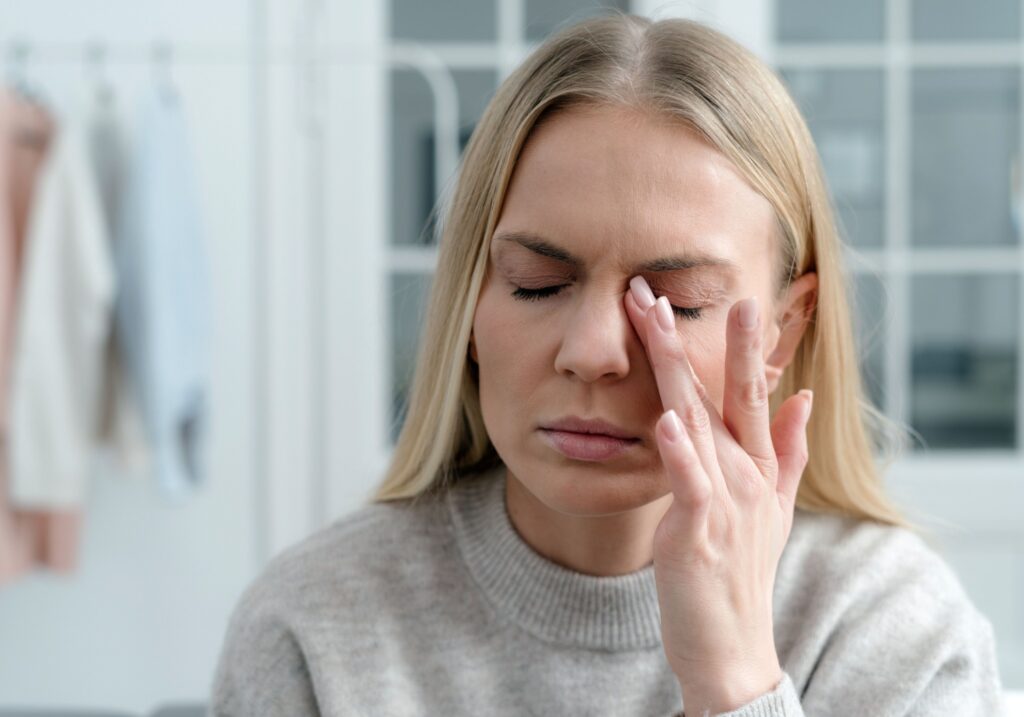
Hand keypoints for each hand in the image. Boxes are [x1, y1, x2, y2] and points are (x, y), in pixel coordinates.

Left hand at [624, 276, 812, 714]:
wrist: (733, 647)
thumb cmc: (741, 572)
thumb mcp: (773, 507)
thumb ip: (788, 451)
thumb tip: (805, 397)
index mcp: (756, 464)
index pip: (746, 390)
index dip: (735, 343)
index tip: (725, 293)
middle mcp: (745, 473)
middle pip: (719, 392)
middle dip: (693, 337)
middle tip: (661, 286)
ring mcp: (725, 500)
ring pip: (697, 421)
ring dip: (677, 369)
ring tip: (656, 320)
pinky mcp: (700, 532)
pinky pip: (690, 485)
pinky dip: (679, 453)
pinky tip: (665, 420)